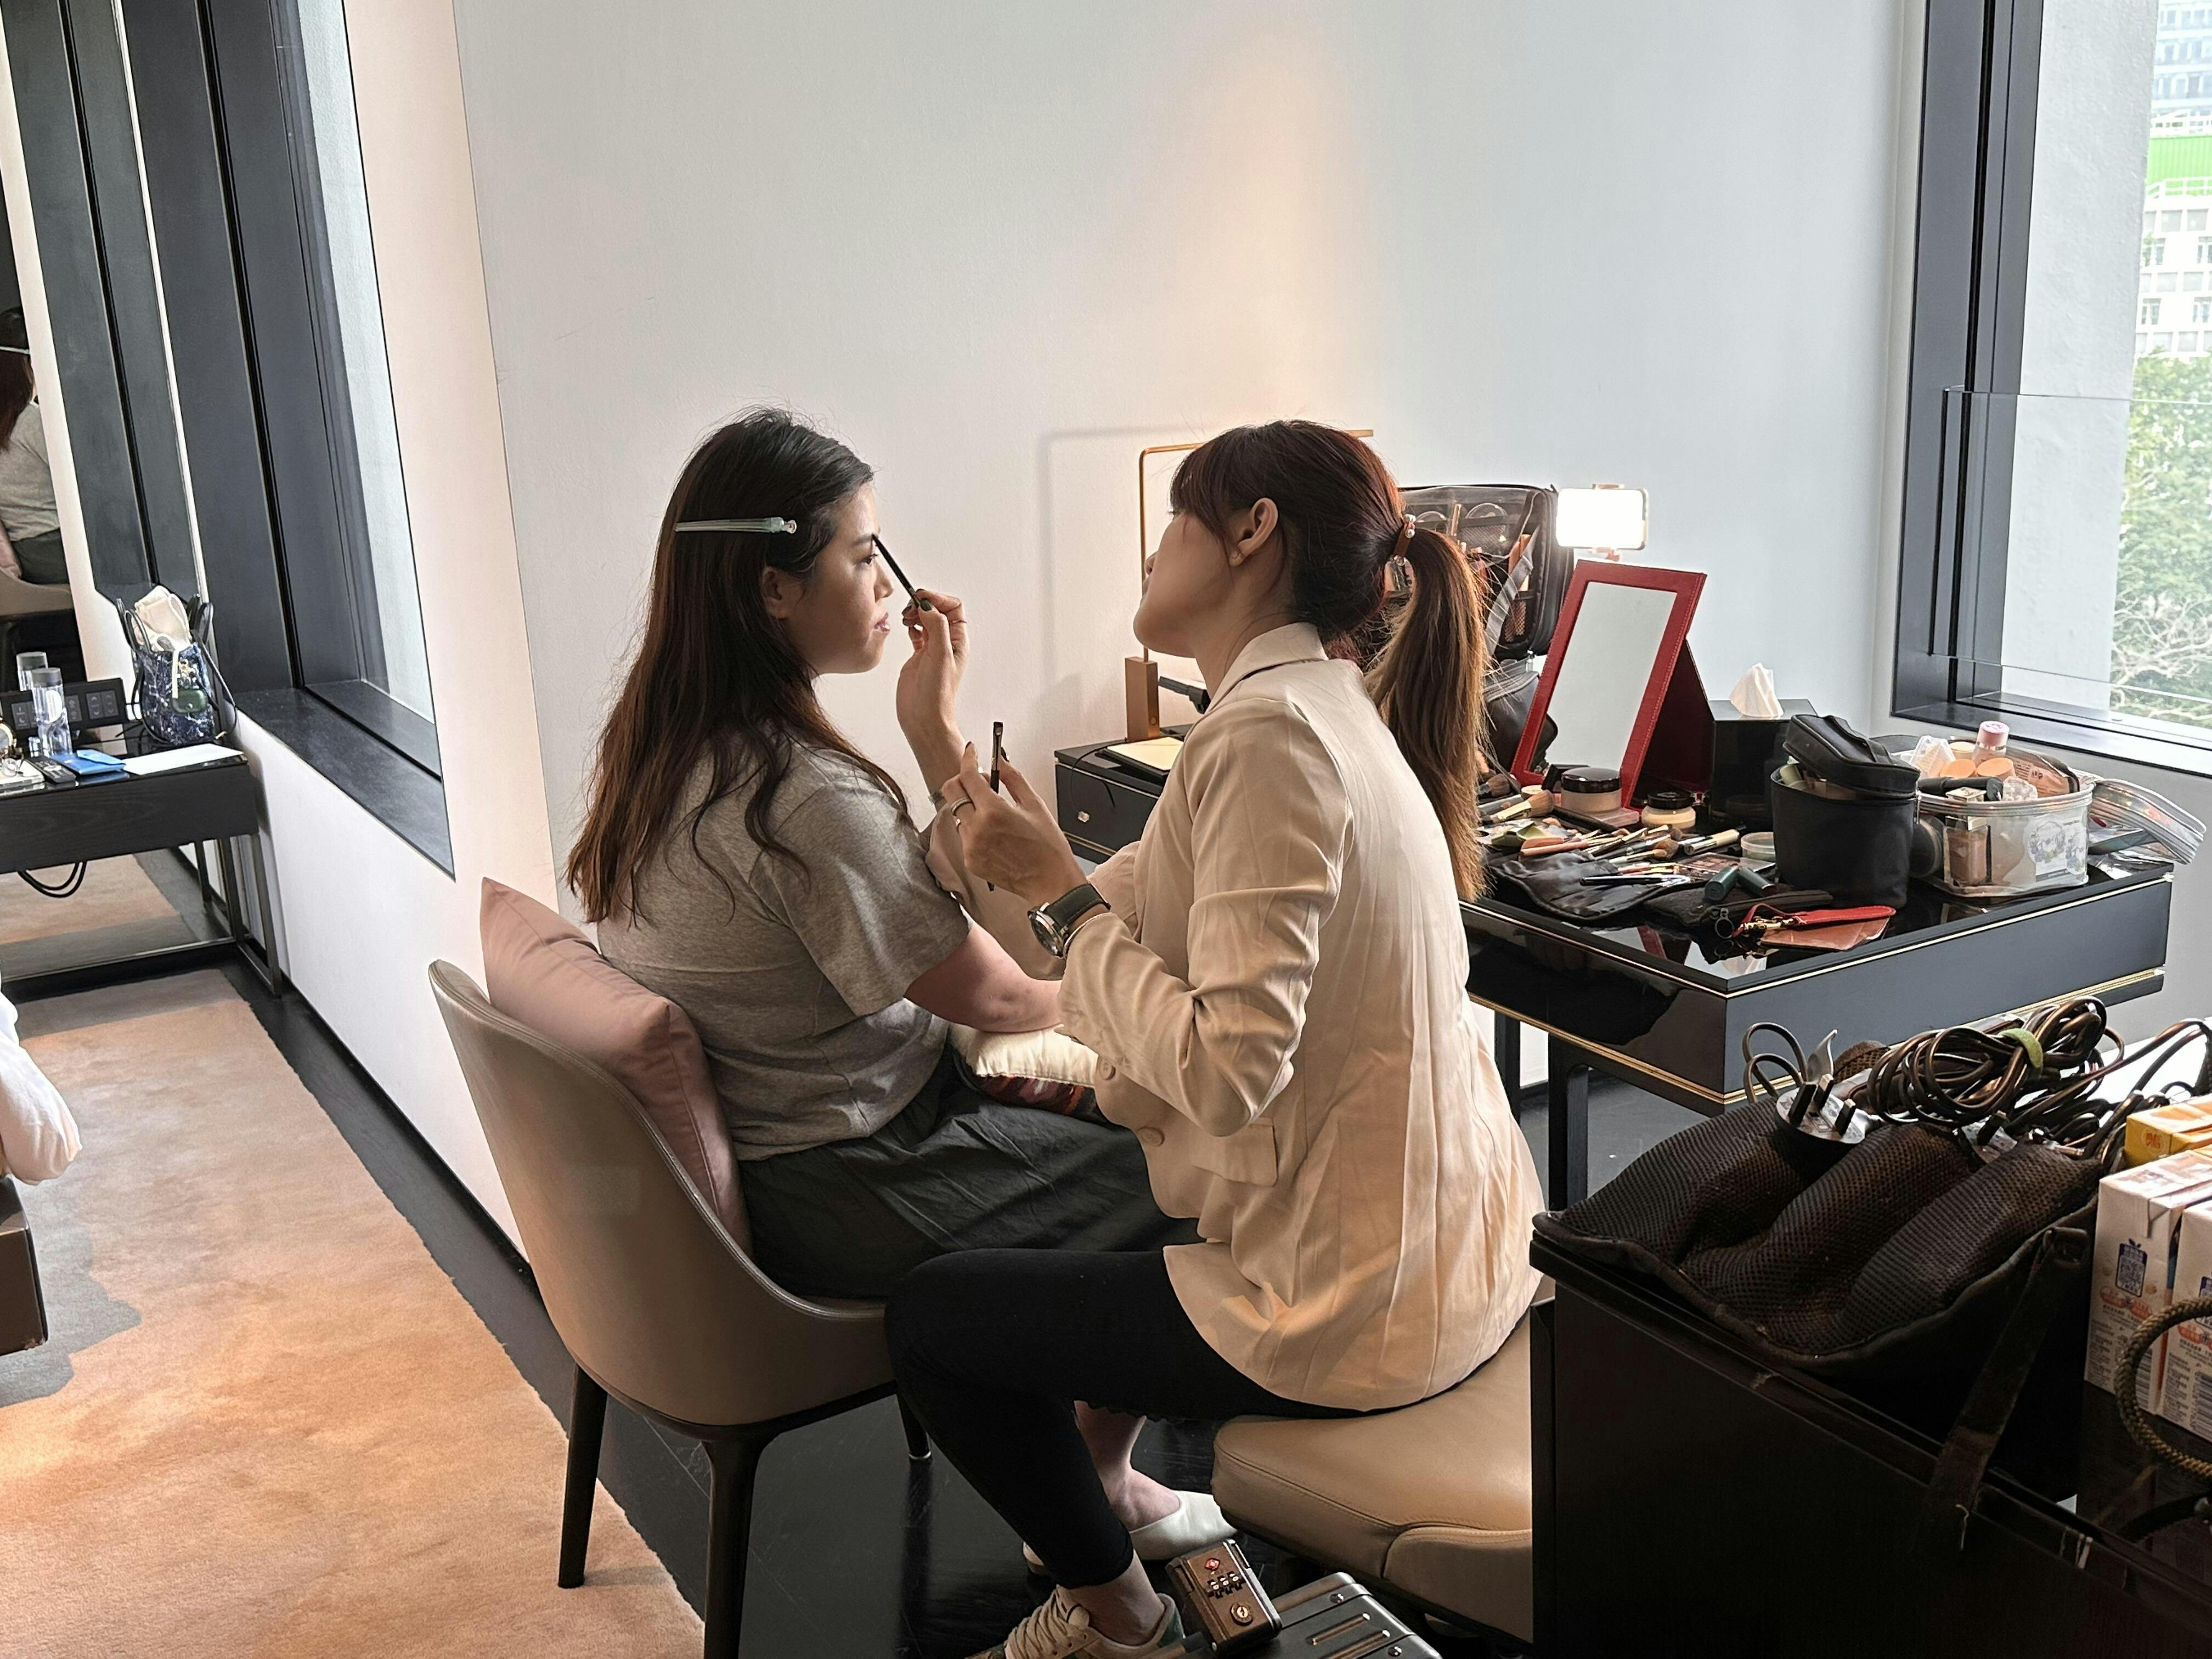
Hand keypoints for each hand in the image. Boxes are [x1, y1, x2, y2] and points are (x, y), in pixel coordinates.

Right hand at [896, 589, 966, 787]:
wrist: (924, 717)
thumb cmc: (937, 694)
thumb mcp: (940, 655)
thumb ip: (936, 626)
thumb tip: (928, 606)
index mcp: (958, 641)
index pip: (953, 607)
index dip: (938, 598)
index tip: (921, 598)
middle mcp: (947, 643)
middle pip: (938, 610)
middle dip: (924, 603)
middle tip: (911, 610)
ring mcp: (932, 649)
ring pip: (925, 619)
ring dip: (915, 613)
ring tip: (907, 619)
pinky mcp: (918, 656)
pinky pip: (916, 632)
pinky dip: (910, 626)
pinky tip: (906, 629)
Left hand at [951, 745, 1086, 906]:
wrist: (1050, 882)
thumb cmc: (1048, 847)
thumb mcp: (1035, 805)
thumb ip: (1013, 778)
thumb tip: (1000, 761)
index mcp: (994, 812)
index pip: (969, 776)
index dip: (969, 758)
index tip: (971, 751)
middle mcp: (977, 829)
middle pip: (951, 791)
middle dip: (962, 779)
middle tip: (978, 779)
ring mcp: (970, 847)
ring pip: (957, 813)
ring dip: (969, 805)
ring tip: (994, 812)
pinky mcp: (969, 860)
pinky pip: (964, 834)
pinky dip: (974, 827)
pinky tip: (994, 833)